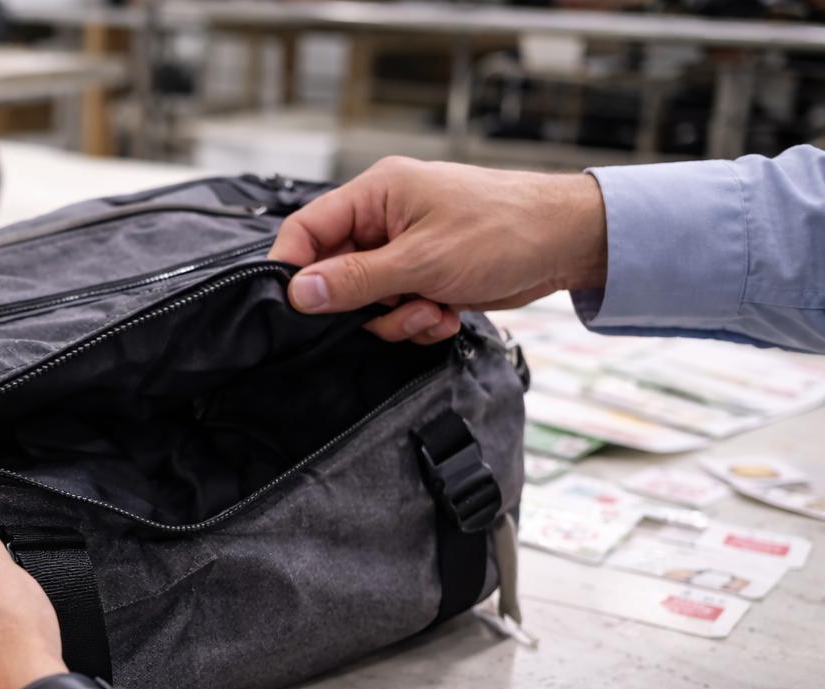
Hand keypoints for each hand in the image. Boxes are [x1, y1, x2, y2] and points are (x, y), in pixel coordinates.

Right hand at [269, 156, 607, 342]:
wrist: (569, 243)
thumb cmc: (506, 230)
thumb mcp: (422, 260)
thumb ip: (355, 280)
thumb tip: (299, 292)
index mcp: (377, 194)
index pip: (306, 229)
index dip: (294, 269)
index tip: (297, 307)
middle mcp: (385, 218)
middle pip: (335, 272)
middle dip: (364, 303)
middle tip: (396, 308)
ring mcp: (405, 248)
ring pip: (367, 299)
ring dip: (396, 318)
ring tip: (432, 310)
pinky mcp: (425, 274)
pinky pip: (396, 308)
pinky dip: (416, 320)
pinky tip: (446, 313)